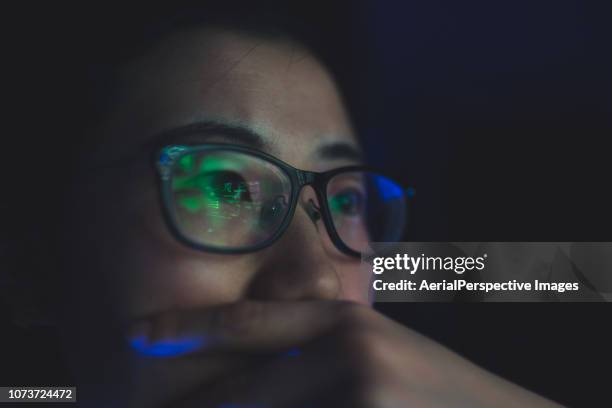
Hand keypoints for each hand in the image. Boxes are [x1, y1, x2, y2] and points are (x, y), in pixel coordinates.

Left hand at [127, 301, 560, 406]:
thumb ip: (317, 351)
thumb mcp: (378, 352)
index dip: (185, 327)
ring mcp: (358, 394)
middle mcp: (346, 350)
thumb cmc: (435, 390)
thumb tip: (251, 371)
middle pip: (237, 394)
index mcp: (344, 321)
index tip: (137, 334)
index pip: (246, 323)